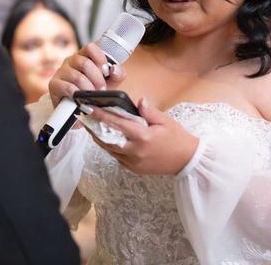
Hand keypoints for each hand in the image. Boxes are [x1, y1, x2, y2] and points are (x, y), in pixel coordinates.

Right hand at [48, 42, 125, 105]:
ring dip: (89, 88)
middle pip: (85, 63)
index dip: (100, 58)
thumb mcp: (110, 82)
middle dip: (97, 78)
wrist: (80, 108)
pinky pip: (67, 87)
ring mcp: (61, 71)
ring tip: (93, 96)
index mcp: (84, 56)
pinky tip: (81, 99)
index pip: (90, 48)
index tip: (106, 71)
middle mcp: (71, 61)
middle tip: (102, 89)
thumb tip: (114, 69)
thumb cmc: (94, 90)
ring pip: (77, 77)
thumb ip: (117, 74)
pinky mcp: (54, 84)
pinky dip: (77, 94)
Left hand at [84, 98, 199, 174]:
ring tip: (91, 128)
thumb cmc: (177, 138)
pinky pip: (117, 157)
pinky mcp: (134, 169)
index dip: (102, 115)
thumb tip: (138, 101)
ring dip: (99, 139)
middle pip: (108, 139)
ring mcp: (133, 162)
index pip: (118, 124)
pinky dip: (111, 148)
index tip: (91, 108)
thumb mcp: (165, 121)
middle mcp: (135, 151)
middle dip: (95, 128)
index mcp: (143, 136)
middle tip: (85, 119)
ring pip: (110, 150)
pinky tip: (107, 140)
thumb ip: (149, 111)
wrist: (186, 160)